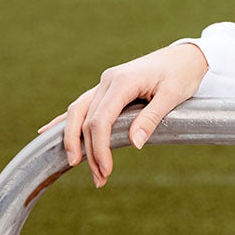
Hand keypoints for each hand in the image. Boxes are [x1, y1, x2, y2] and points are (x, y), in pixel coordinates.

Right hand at [39, 43, 208, 187]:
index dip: (99, 148)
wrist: (186, 55)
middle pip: (86, 120)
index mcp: (123, 81)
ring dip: (76, 141)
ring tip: (78, 165)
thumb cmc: (182, 73)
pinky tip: (48, 131)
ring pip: (78, 113)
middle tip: (99, 178)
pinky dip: (65, 120)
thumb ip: (151, 118)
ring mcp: (105, 82)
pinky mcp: (108, 86)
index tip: (105, 170)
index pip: (100, 120)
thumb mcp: (173, 95)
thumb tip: (134, 144)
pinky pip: (82, 105)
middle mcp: (108, 80)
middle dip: (87, 152)